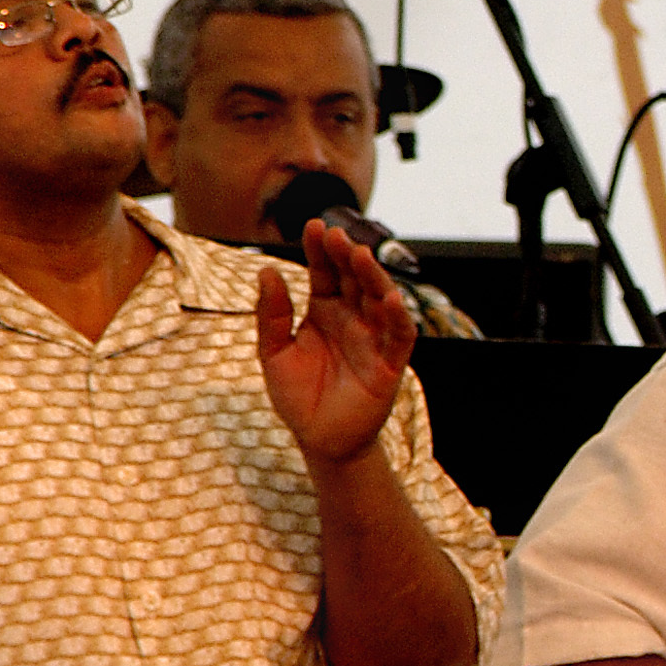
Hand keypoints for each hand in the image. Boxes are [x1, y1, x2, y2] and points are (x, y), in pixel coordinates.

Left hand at [258, 222, 415, 466]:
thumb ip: (271, 315)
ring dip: (372, 276)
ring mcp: (373, 338)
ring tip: (360, 255)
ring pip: (379, 298)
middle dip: (347, 255)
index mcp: (324, 311)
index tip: (314, 226)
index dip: (320, 250)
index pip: (325, 272)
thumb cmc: (298, 396)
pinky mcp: (389, 363)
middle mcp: (352, 318)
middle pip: (354, 279)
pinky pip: (399, 335)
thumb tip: (266, 272)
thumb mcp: (274, 353)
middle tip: (336, 235)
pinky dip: (397, 316)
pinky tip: (389, 297)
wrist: (319, 440)